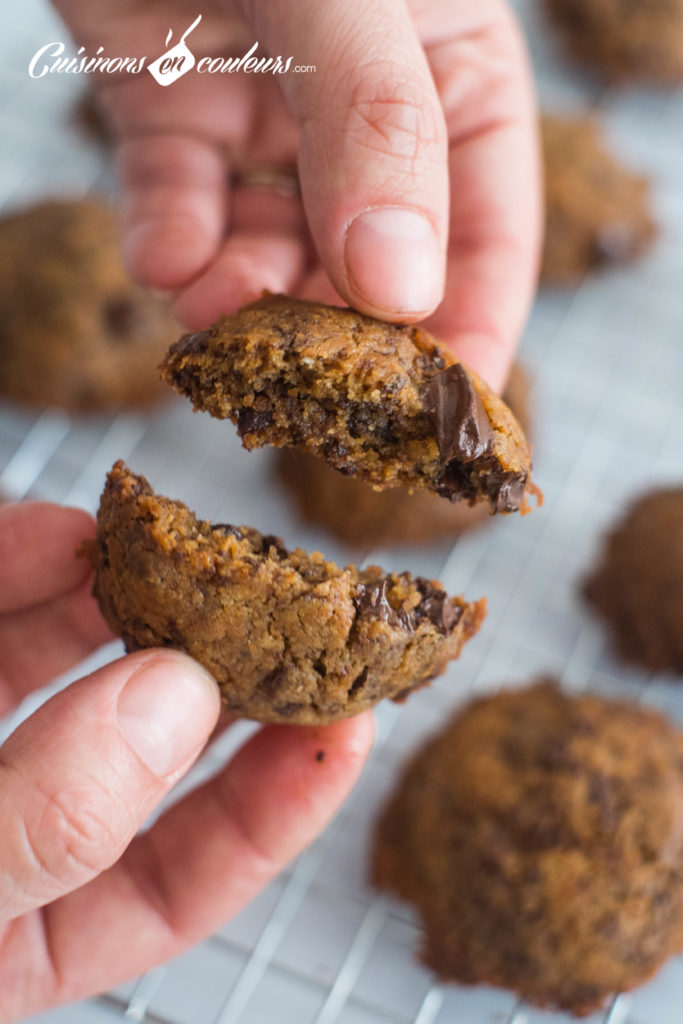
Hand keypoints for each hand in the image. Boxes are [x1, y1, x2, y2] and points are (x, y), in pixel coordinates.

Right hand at [0, 502, 372, 1021]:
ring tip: (185, 558)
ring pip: (62, 664)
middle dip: (215, 679)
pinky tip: (61, 532)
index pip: (175, 887)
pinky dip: (25, 562)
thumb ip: (49, 820)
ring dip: (124, 602)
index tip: (353, 727)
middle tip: (296, 618)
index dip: (272, 811)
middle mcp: (3, 829)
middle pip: (133, 756)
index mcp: (17, 937)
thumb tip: (180, 703)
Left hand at [54, 0, 539, 391]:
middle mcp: (367, 108)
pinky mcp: (170, 102)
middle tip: (303, 382)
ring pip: (270, 243)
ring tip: (214, 313)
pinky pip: (178, 201)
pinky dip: (170, 243)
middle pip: (372, 258)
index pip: (488, 229)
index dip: (470, 329)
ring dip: (244, 294)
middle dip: (335, 326)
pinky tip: (164, 264)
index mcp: (452, 73)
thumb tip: (402, 290)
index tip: (439, 416)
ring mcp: (269, 108)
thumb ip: (378, 126)